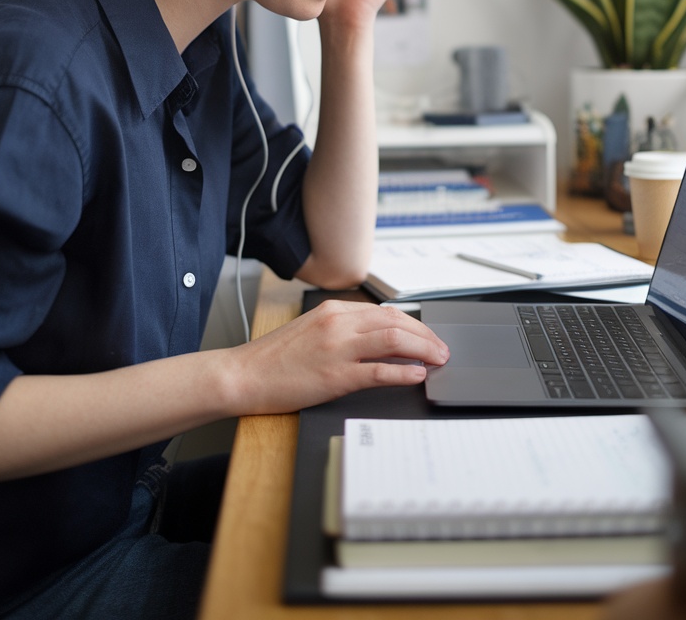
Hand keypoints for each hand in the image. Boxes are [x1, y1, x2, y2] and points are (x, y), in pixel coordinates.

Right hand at [222, 300, 449, 415]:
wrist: (243, 375)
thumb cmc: (274, 358)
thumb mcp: (311, 331)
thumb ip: (342, 329)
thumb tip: (378, 338)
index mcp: (333, 310)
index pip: (385, 311)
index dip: (413, 324)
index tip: (428, 335)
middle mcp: (338, 323)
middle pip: (396, 321)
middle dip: (426, 336)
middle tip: (443, 349)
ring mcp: (338, 348)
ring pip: (394, 340)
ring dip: (423, 350)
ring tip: (438, 361)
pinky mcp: (335, 375)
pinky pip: (379, 370)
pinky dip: (404, 372)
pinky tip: (417, 376)